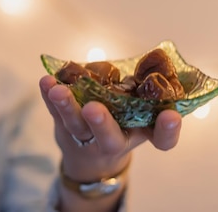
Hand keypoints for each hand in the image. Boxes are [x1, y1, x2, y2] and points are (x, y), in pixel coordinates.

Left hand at [39, 74, 181, 181]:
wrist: (92, 158)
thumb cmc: (124, 128)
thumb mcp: (141, 118)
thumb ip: (149, 97)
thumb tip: (157, 60)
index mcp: (140, 135)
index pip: (161, 140)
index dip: (168, 130)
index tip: (172, 116)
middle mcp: (114, 141)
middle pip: (109, 138)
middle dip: (101, 123)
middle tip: (93, 109)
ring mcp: (86, 137)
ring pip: (76, 125)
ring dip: (66, 107)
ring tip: (58, 90)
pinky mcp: (64, 128)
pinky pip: (55, 113)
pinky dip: (48, 97)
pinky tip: (45, 81)